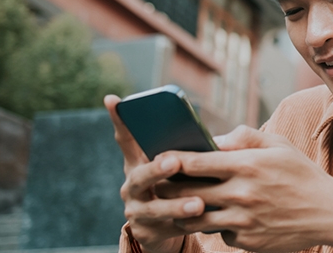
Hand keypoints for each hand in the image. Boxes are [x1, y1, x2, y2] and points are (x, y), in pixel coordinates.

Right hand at [105, 95, 198, 252]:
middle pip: (139, 176)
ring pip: (155, 208)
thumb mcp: (184, 167)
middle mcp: (133, 186)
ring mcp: (138, 211)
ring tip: (198, 203)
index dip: (119, 121)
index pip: (126, 139)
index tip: (113, 99)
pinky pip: (168, 230)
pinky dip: (186, 225)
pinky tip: (203, 221)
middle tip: (174, 162)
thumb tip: (220, 139)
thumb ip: (193, 151)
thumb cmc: (184, 186)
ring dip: (176, 205)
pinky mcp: (148, 233)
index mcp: (139, 164)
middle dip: (156, 169)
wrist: (171, 228)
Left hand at [157, 126, 332, 252]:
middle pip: (186, 194)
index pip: (194, 163)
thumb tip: (214, 140)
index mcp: (247, 166)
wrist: (329, 213)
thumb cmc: (302, 175)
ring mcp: (243, 222)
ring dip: (186, 212)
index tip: (159, 159)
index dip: (170, 160)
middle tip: (163, 185)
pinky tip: (227, 219)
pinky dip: (219, 227)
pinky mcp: (247, 242)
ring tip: (185, 204)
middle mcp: (241, 195)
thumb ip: (245, 137)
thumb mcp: (279, 145)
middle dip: (169, 189)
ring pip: (195, 219)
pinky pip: (220, 235)